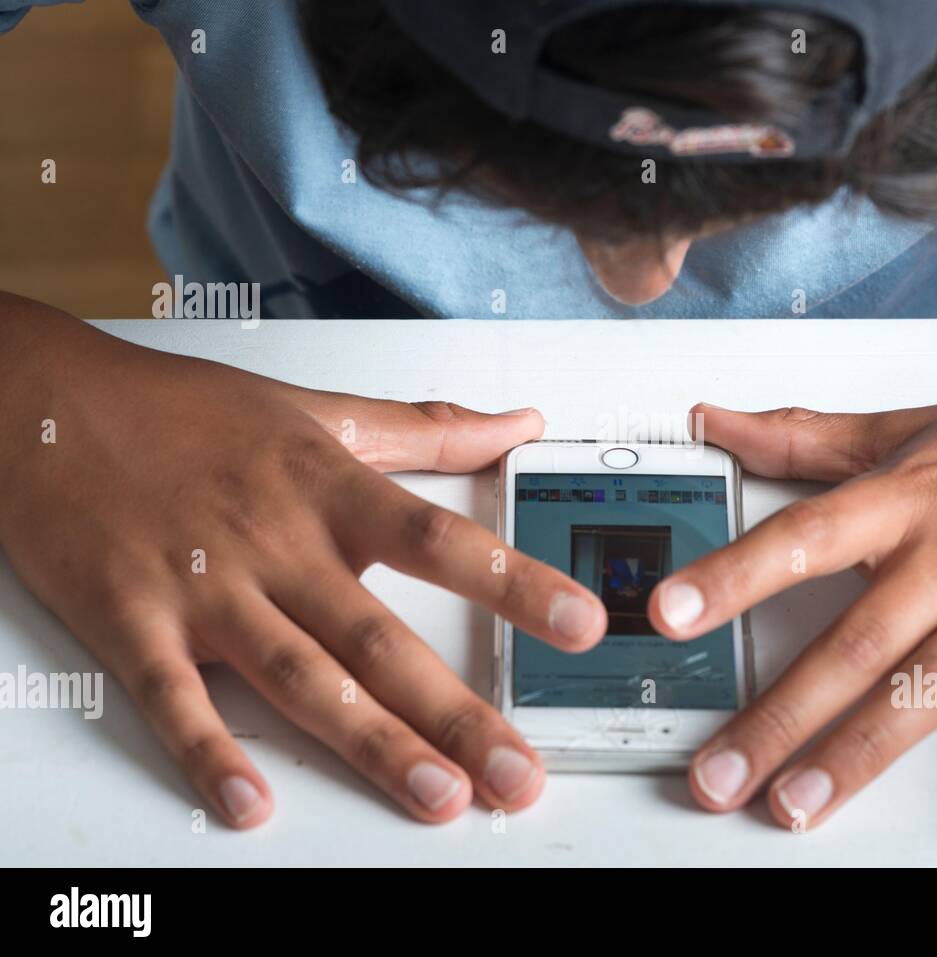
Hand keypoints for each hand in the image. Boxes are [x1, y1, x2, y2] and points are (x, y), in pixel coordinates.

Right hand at [0, 303, 605, 827]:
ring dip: (370, 742)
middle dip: (457, 711)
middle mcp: (277, 544)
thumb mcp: (318, 410)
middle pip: (381, 637)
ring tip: (436, 795)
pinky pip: (175, 698)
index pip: (440, 542)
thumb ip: (424, 428)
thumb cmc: (184, 411)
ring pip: (301, 676)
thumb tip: (517, 423)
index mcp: (327, 490)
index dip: (515, 583)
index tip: (581, 623)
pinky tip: (251, 802)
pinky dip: (211, 751)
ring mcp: (204, 587)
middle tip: (518, 772)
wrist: (46, 403)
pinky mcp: (132, 621)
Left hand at [649, 345, 936, 853]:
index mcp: (913, 495)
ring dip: (862, 752)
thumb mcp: (922, 424)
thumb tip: (720, 420)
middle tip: (717, 774)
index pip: (805, 536)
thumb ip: (812, 436)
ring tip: (799, 803)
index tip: (669, 613)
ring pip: (935, 685)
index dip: (733, 576)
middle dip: (779, 714)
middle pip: (856, 640)